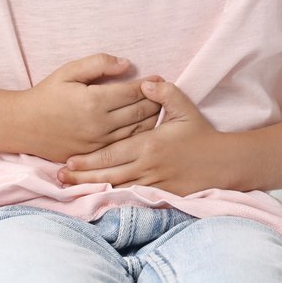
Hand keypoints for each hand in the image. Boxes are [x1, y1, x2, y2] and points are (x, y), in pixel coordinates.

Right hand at [20, 55, 160, 161]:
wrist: (23, 125)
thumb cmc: (47, 94)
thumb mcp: (69, 71)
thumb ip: (98, 63)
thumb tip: (127, 64)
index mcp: (94, 101)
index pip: (133, 92)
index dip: (150, 84)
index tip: (160, 78)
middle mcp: (99, 124)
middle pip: (139, 112)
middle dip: (155, 101)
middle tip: (164, 93)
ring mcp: (98, 143)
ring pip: (136, 131)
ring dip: (151, 119)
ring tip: (158, 108)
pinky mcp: (94, 154)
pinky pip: (124, 145)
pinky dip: (138, 135)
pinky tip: (143, 127)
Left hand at [56, 78, 233, 195]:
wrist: (222, 163)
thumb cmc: (201, 134)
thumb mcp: (185, 108)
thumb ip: (165, 93)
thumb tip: (145, 83)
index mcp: (150, 145)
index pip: (112, 154)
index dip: (88, 160)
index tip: (68, 161)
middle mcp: (148, 167)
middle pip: (108, 175)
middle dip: (82, 177)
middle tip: (59, 178)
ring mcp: (154, 184)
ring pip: (117, 188)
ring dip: (93, 190)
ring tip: (71, 190)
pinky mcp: (160, 195)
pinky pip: (132, 198)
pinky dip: (113, 198)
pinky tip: (99, 199)